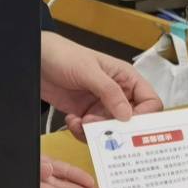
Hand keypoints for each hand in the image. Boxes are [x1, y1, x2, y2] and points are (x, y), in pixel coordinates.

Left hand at [40, 33, 163, 138]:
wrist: (37, 60)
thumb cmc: (65, 55)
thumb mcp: (89, 71)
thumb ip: (109, 92)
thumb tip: (127, 115)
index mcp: (126, 78)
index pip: (150, 101)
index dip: (146, 116)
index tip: (131, 126)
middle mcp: (117, 94)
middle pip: (131, 121)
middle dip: (116, 128)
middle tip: (101, 128)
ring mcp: (101, 106)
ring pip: (110, 130)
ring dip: (95, 131)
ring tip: (81, 121)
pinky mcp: (86, 115)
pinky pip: (91, 132)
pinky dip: (81, 131)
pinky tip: (72, 120)